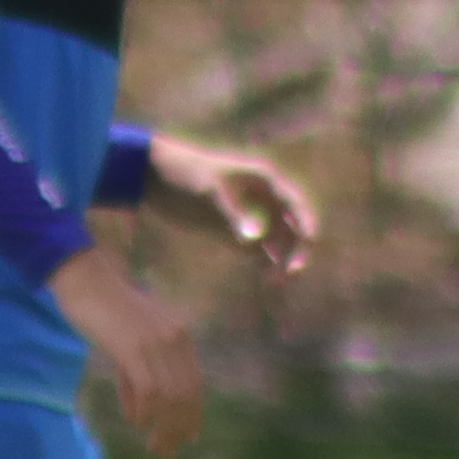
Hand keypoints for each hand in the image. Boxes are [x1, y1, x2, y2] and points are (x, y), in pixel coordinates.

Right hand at [54, 251, 205, 457]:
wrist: (86, 280)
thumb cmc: (103, 309)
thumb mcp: (130, 342)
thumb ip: (137, 377)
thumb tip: (140, 417)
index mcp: (179, 335)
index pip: (194, 383)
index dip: (192, 414)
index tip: (187, 437)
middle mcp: (175, 338)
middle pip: (185, 394)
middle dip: (178, 428)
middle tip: (166, 451)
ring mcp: (155, 342)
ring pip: (169, 396)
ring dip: (162, 427)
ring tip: (153, 446)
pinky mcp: (133, 346)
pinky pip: (148, 388)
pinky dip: (144, 411)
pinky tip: (135, 422)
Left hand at [147, 133, 317, 277]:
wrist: (151, 176)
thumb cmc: (182, 175)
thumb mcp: (207, 194)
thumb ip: (232, 217)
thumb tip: (254, 241)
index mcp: (263, 180)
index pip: (295, 206)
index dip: (306, 226)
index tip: (307, 247)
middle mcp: (262, 198)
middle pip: (292, 226)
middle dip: (296, 249)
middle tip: (289, 274)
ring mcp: (248, 214)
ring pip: (277, 241)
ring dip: (281, 260)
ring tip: (274, 283)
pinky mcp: (232, 230)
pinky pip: (257, 250)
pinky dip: (263, 263)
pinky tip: (263, 280)